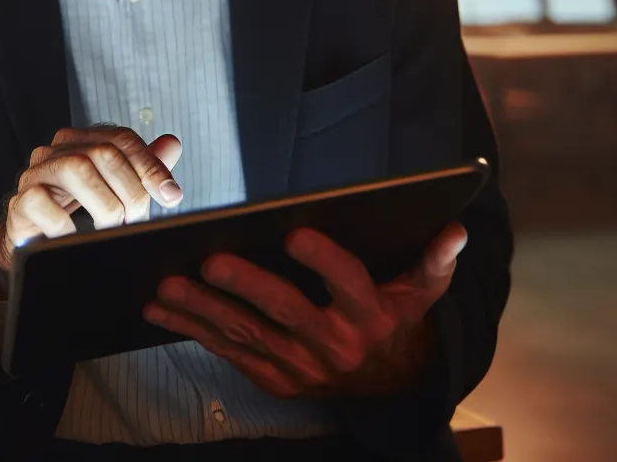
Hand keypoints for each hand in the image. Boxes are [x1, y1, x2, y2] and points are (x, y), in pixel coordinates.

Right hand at [0, 125, 182, 272]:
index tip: (171, 196)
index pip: (123, 139)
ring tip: (113, 228)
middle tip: (136, 220)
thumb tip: (172, 144)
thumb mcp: (116, 190)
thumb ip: (143, 167)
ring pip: (76, 169)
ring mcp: (36, 173)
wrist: (34, 240)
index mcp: (84, 141)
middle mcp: (59, 150)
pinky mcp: (20, 200)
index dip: (151, 166)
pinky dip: (65, 223)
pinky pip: (41, 201)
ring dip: (105, 205)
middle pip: (104, 153)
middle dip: (130, 191)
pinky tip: (77, 236)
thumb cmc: (78, 213)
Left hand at [143, 223, 466, 398]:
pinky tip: (160, 308)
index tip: (294, 231)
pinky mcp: (275, 379)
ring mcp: (301, 366)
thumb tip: (455, 230)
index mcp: (369, 314)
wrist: (391, 384)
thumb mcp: (423, 291)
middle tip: (210, 261)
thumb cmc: (398, 317)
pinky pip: (230, 352)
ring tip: (166, 283)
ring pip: (247, 332)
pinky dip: (194, 331)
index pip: (346, 282)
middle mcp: (333, 343)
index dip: (323, 258)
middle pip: (285, 311)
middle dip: (246, 286)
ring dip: (203, 310)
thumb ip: (435, 260)